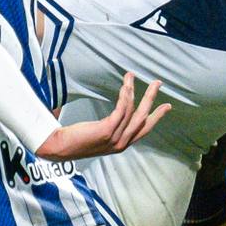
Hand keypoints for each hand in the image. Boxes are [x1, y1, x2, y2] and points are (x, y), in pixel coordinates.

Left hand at [35, 74, 168, 161]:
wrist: (59, 148)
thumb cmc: (75, 140)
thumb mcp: (99, 135)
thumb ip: (111, 127)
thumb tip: (119, 112)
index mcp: (121, 144)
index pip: (144, 129)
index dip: (156, 116)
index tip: (166, 106)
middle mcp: (122, 143)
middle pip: (143, 118)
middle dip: (152, 99)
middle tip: (158, 83)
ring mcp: (115, 138)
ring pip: (132, 110)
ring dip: (133, 90)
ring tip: (132, 76)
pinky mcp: (107, 131)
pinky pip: (121, 110)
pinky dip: (125, 96)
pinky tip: (126, 86)